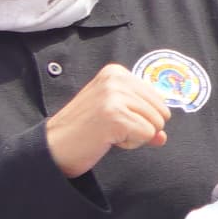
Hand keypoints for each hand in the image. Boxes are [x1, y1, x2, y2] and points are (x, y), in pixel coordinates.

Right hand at [44, 63, 176, 177]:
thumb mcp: (115, 114)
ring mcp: (115, 97)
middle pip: (161, 111)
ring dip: (135, 136)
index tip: (113, 117)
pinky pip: (146, 136)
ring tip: (108, 132)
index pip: (157, 98)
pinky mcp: (116, 117)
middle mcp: (116, 80)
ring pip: (156, 124)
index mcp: (116, 72)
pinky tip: (107, 139)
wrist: (54, 145)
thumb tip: (163, 136)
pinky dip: (130, 144)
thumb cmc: (83, 130)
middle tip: (111, 127)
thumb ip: (142, 118)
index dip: (140, 116)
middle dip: (142, 126)